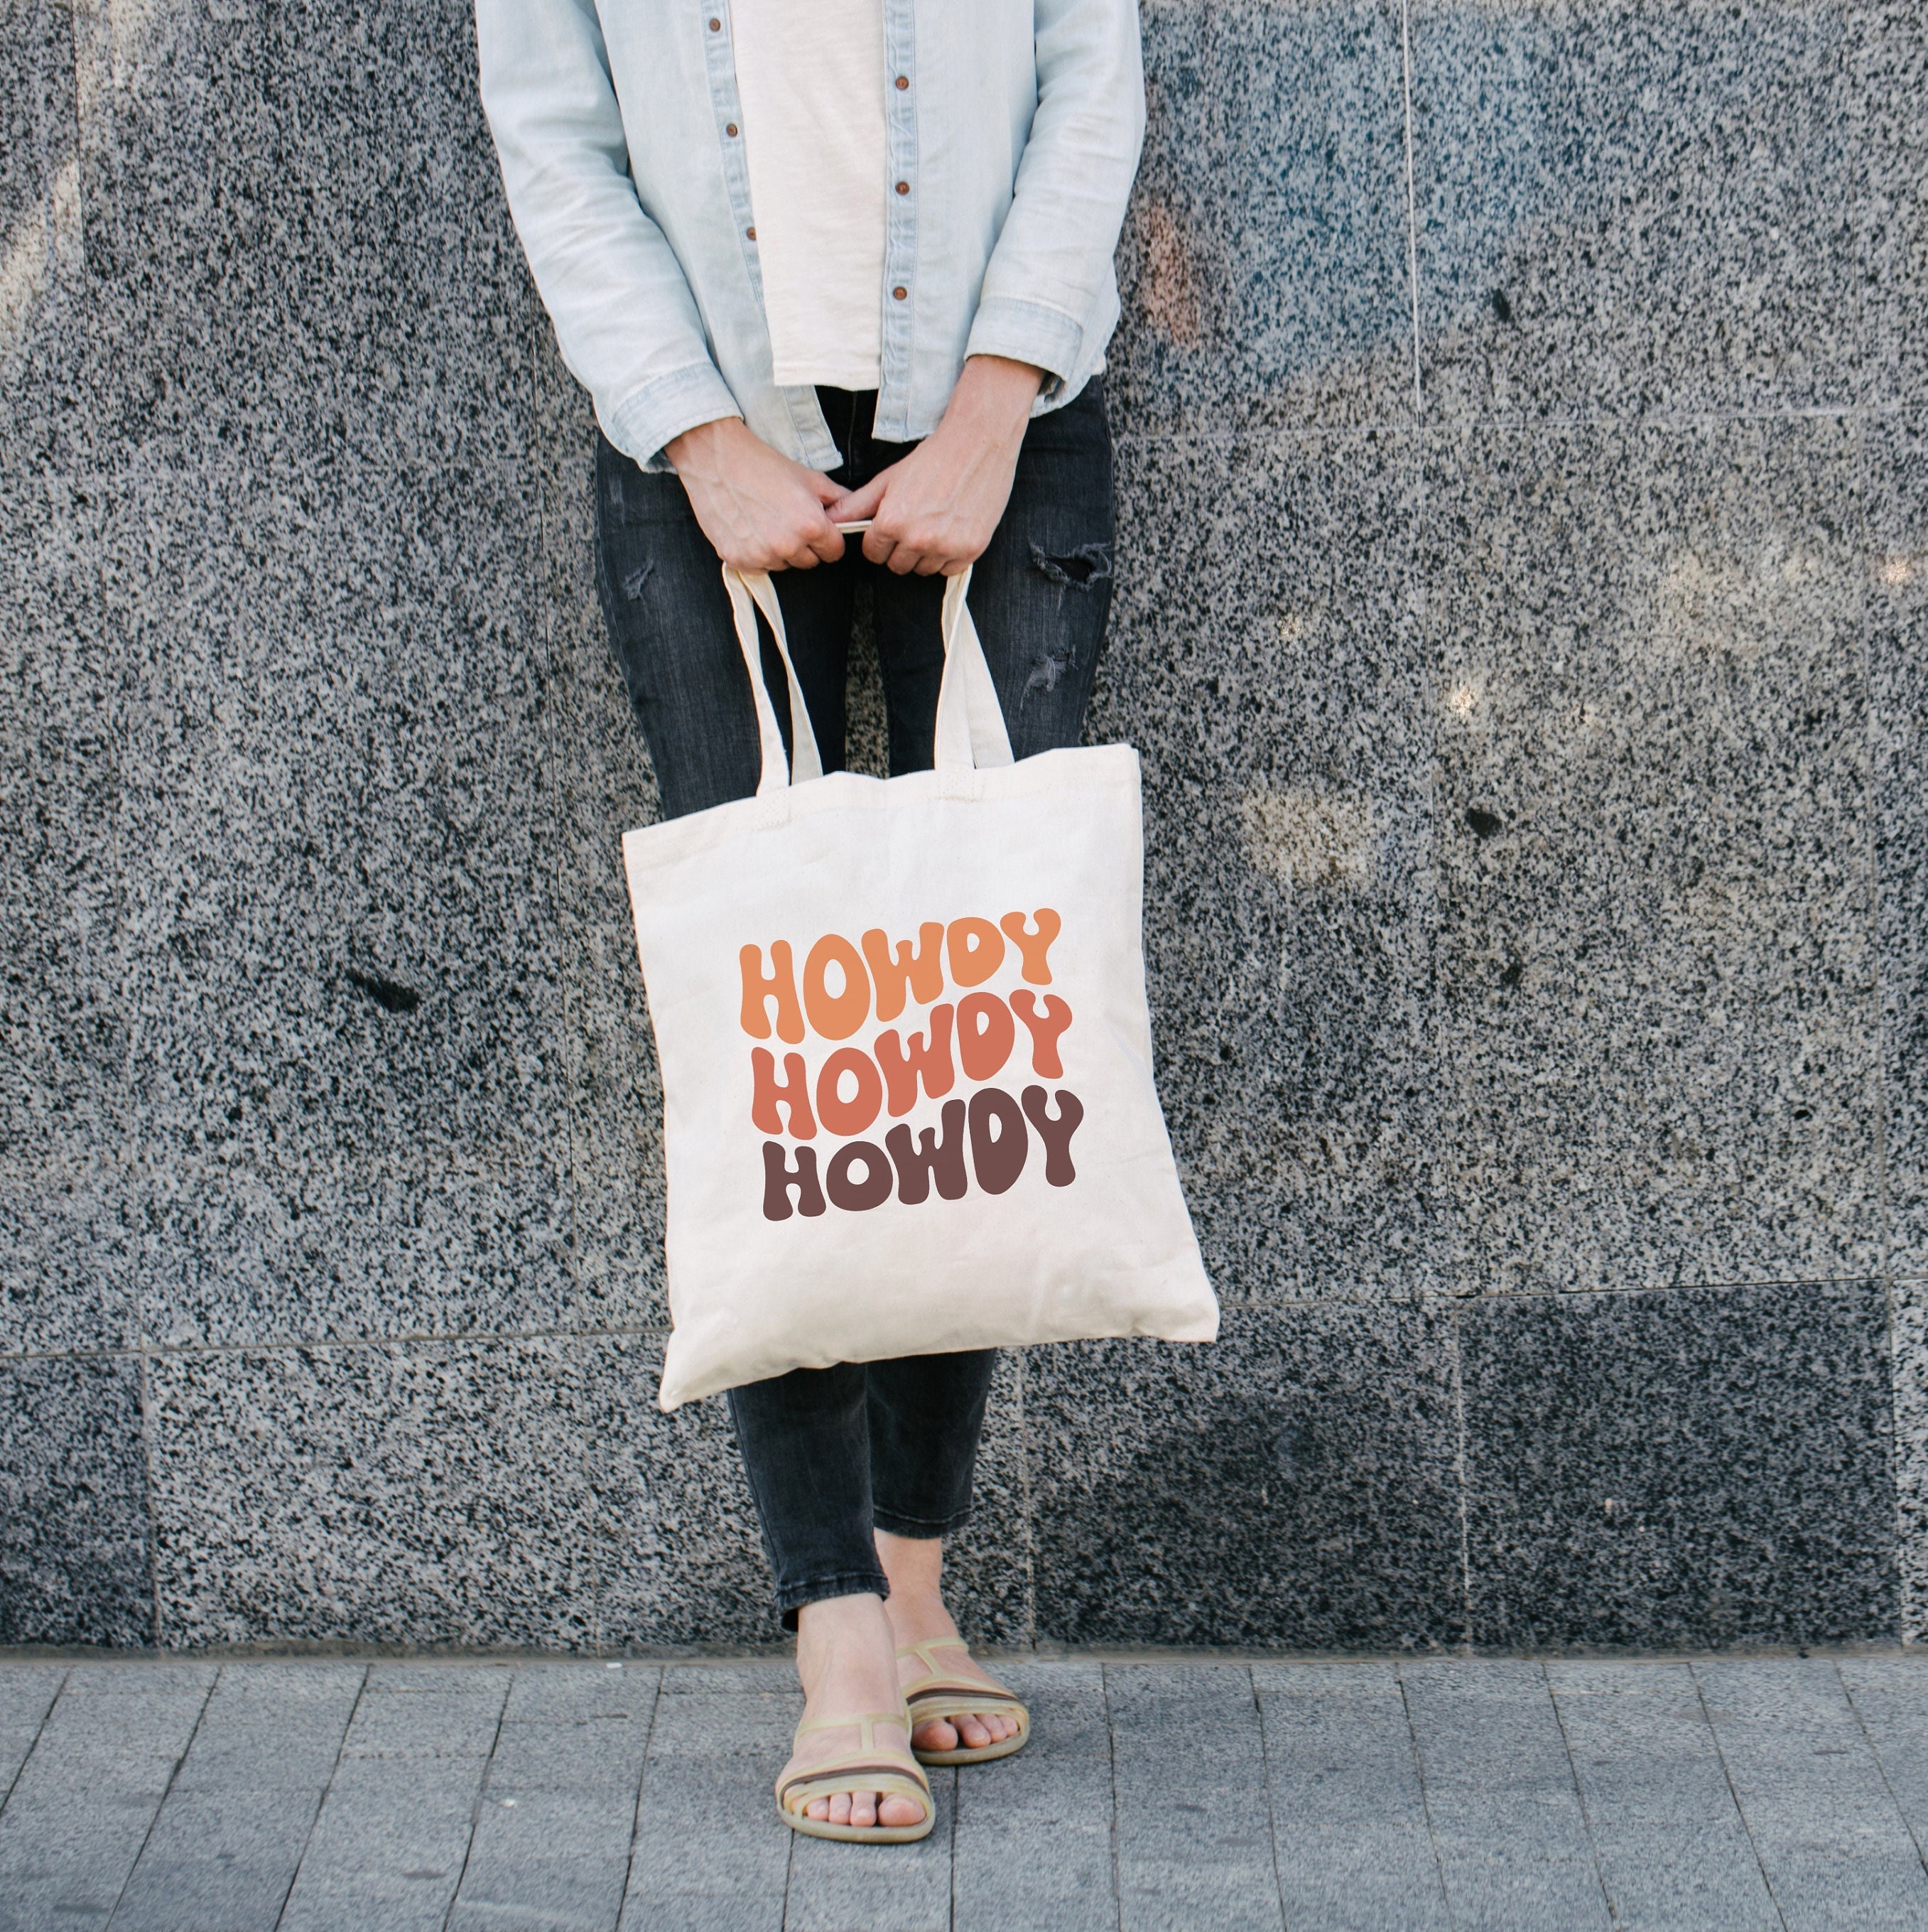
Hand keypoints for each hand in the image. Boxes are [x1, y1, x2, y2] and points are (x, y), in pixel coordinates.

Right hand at [664, 417, 845, 570]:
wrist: (717, 459)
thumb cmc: (763, 465)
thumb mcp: (809, 478)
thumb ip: (838, 500)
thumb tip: (856, 511)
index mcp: (811, 526)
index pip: (834, 552)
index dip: (828, 540)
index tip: (817, 529)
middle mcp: (788, 545)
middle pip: (809, 562)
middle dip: (804, 546)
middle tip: (787, 520)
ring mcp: (761, 555)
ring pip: (783, 565)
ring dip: (780, 551)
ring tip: (765, 521)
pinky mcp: (738, 559)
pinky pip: (758, 567)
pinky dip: (756, 554)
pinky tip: (749, 528)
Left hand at [826, 355, 1042, 575]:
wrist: (978, 443)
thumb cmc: (933, 458)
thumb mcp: (888, 479)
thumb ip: (858, 505)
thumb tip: (832, 519)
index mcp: (892, 522)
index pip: (874, 554)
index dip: (880, 540)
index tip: (892, 527)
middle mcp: (918, 539)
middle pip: (898, 566)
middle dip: (901, 549)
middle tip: (915, 523)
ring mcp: (945, 547)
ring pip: (924, 570)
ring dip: (926, 554)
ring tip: (935, 524)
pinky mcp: (971, 550)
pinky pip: (949, 569)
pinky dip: (949, 556)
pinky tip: (952, 530)